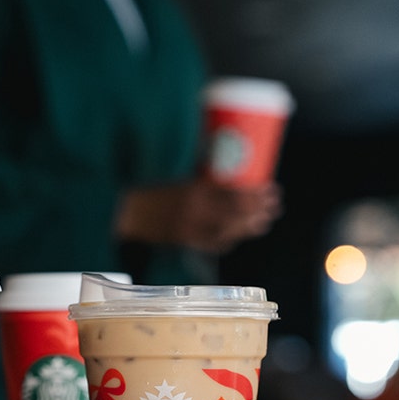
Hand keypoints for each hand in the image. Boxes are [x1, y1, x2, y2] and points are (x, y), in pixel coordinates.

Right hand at [117, 179, 282, 253]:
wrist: (124, 209)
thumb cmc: (149, 186)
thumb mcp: (177, 172)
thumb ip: (200, 169)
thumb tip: (225, 155)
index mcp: (194, 190)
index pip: (234, 194)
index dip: (256, 195)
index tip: (270, 189)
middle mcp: (195, 212)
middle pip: (236, 215)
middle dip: (259, 211)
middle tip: (274, 206)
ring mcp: (190, 229)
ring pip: (228, 232)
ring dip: (249, 227)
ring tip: (263, 222)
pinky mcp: (182, 240)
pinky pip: (211, 244)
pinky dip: (227, 240)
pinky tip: (236, 235)